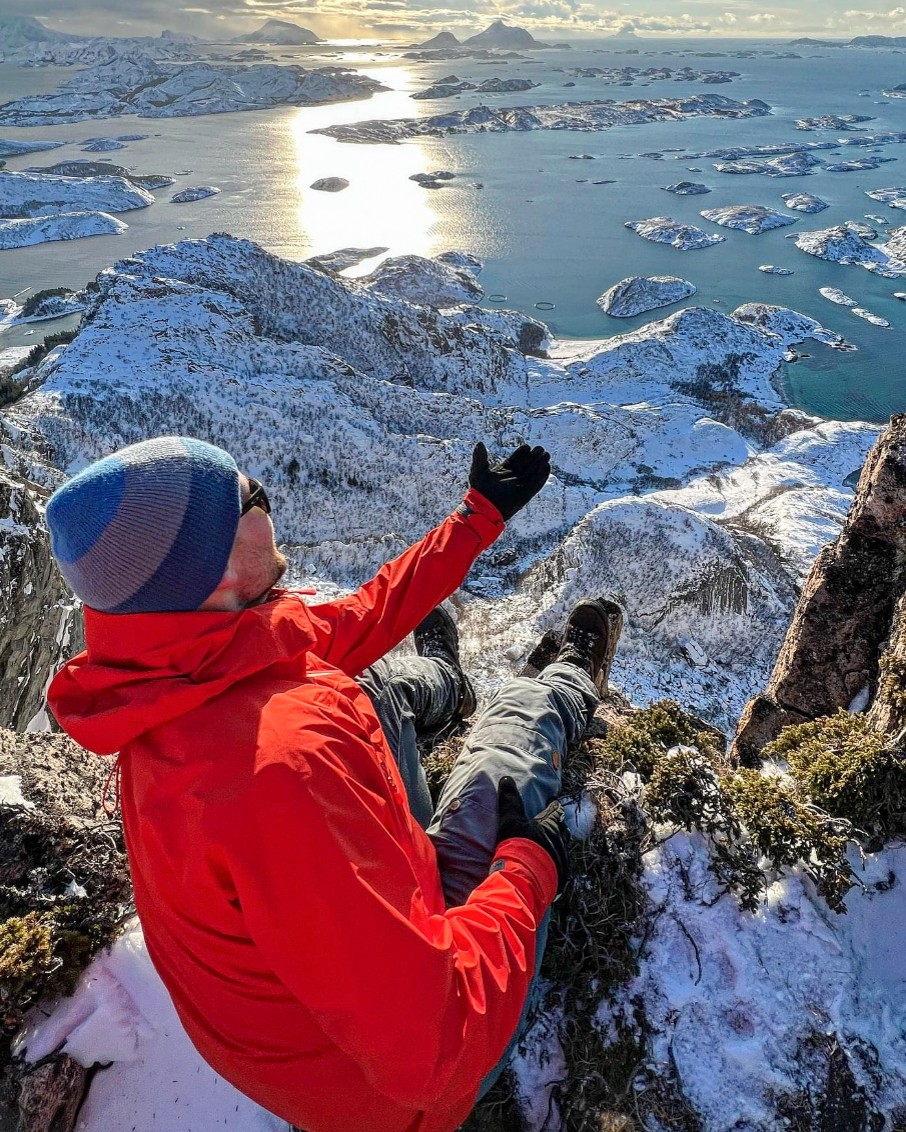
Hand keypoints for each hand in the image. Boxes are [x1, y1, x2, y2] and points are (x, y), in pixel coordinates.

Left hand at [468, 442, 550, 521]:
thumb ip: (479, 456)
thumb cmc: (480, 490)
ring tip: (546, 455)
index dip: (522, 453)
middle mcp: (513, 477)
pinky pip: (537, 484)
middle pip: (527, 464)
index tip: (527, 446)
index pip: (516, 459)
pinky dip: (542, 476)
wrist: (485, 507)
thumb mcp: (478, 470)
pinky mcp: (526, 494)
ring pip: (533, 472)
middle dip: (534, 456)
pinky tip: (546, 467)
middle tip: (540, 449)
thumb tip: (480, 443)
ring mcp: (520, 486)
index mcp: (503, 471)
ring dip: (540, 464)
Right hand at [496, 775, 570, 895]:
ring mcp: (561, 858)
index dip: (553, 804)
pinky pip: (560, 867)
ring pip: (562, 847)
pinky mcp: (560, 875)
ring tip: (550, 844)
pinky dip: (555, 863)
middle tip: (552, 822)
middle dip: (558, 825)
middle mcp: (559, 840)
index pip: (556, 809)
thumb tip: (506, 779)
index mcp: (550, 825)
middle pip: (562, 829)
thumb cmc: (519, 846)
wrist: (525, 878)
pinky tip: (549, 866)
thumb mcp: (511, 820)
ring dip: (556, 844)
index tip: (552, 800)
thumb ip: (509, 801)